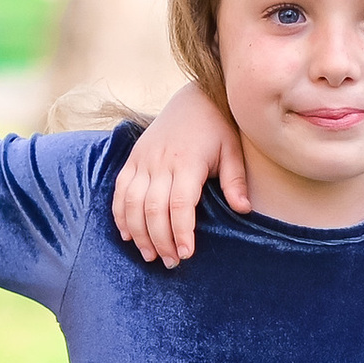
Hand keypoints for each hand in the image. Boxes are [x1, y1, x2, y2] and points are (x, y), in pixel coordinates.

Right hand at [111, 83, 249, 267]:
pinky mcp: (133, 160)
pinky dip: (120, 215)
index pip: (179, 205)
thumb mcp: (232, 150)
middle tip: (171, 263)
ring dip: (138, 233)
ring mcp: (143, 160)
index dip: (181, 232)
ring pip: (131, 203)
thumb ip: (235, 181)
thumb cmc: (217, 128)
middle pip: (153, 209)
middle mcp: (160, 162)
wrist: (193, 99)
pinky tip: (128, 235)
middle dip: (160, 241)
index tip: (187, 254)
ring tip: (150, 255)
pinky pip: (119, 191)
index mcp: (187, 162)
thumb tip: (243, 209)